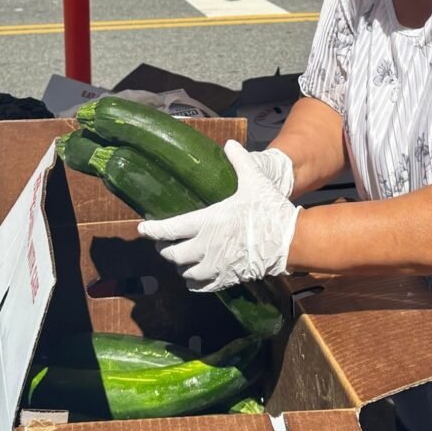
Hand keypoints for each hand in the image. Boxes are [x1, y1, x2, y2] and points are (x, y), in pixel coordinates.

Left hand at [137, 138, 299, 291]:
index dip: (152, 229)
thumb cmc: (268, 209)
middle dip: (164, 248)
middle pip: (172, 254)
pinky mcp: (225, 279)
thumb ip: (239, 161)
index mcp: (207, 222)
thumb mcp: (254, 180)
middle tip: (164, 242)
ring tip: (181, 258)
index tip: (143, 228)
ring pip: (184, 272)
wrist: (288, 241)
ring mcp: (214, 266)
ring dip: (180, 265)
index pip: (169, 229)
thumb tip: (230, 144)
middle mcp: (205, 247)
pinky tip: (195, 276)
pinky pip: (200, 286)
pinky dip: (194, 282)